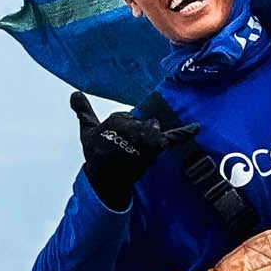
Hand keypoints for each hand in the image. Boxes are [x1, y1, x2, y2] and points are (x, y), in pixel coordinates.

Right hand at [70, 92, 194, 209]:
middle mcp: (132, 124)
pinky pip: (174, 137)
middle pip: (142, 124)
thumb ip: (83, 111)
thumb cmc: (96, 154)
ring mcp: (144, 136)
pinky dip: (186, 132)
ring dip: (147, 139)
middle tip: (124, 150)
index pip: (126, 119)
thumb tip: (74, 93)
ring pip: (153, 130)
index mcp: (117, 118)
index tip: (112, 144)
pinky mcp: (156, 147)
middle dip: (136, 135)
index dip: (121, 132)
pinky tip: (197, 127)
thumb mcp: (88, 130)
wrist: (105, 177)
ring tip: (135, 151)